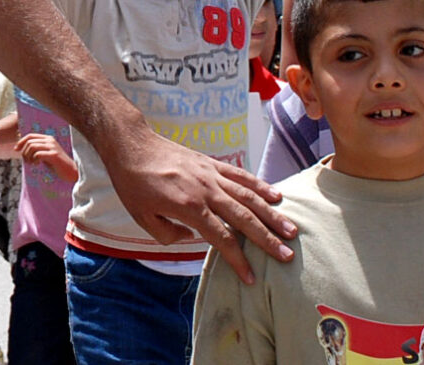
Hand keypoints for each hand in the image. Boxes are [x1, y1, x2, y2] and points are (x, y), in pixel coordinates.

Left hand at [16, 133, 76, 181]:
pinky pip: (38, 154)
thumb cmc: (56, 164)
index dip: (21, 142)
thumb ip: (36, 150)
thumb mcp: (45, 154)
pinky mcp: (54, 155)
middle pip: (29, 141)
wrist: (71, 171)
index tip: (16, 150)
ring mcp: (52, 147)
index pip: (30, 135)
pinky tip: (37, 165)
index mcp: (47, 138)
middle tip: (26, 161)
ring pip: (32, 147)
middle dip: (24, 152)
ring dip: (28, 156)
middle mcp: (50, 140)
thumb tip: (21, 148)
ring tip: (31, 163)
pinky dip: (34, 160)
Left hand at [95, 118, 294, 284]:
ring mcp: (211, 175)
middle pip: (244, 218)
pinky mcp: (211, 163)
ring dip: (272, 214)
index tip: (251, 277)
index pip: (222, 238)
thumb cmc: (134, 184)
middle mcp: (206, 191)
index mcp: (189, 208)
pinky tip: (276, 195)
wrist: (132, 145)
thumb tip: (192, 238)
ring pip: (249, 196)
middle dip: (267, 239)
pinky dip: (260, 185)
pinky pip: (241, 176)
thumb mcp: (142, 218)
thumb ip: (169, 235)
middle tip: (287, 255)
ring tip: (291, 229)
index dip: (238, 260)